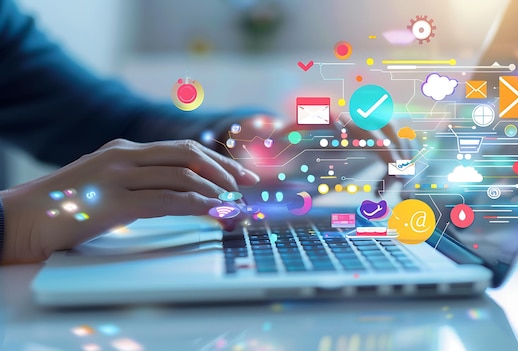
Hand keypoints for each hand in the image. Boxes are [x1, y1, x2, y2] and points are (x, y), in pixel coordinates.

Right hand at [0, 139, 259, 263]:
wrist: (23, 218)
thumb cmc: (68, 204)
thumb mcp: (106, 180)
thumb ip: (139, 178)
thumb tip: (181, 188)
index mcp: (126, 148)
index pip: (183, 148)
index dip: (218, 160)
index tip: (240, 174)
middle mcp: (125, 156)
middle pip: (189, 155)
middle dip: (224, 170)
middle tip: (246, 186)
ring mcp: (118, 177)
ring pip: (182, 177)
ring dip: (215, 191)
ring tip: (234, 203)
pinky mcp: (113, 202)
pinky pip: (166, 201)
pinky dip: (196, 206)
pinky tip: (212, 212)